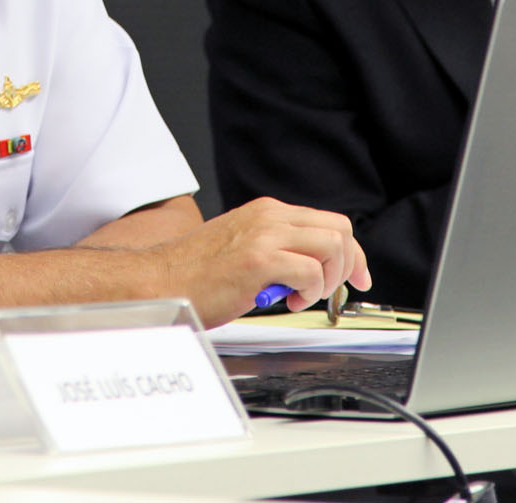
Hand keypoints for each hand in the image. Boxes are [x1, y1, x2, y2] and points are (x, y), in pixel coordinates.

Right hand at [146, 196, 368, 325]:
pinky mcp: (259, 261)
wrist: (158, 280)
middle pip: (339, 230)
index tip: (357, 276)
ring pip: (332, 246)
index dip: (352, 253)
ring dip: (328, 278)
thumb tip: (308, 270)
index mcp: (266, 212)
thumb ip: (276, 249)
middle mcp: (269, 217)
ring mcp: (265, 236)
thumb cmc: (194, 273)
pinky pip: (310, 271)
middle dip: (349, 265)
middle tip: (333, 291)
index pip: (330, 222)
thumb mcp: (242, 247)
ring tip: (305, 296)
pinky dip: (310, 292)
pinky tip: (290, 302)